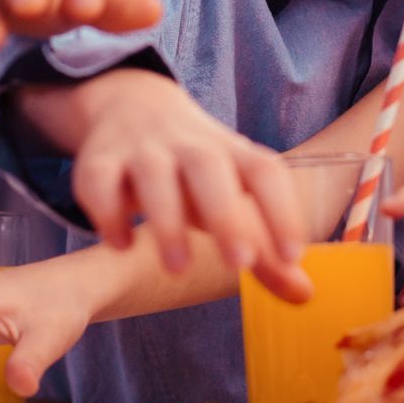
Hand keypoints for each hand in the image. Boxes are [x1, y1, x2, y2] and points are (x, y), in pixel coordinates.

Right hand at [49, 71, 309, 299]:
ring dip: (166, 219)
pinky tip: (120, 246)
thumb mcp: (234, 199)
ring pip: (154, 172)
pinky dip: (108, 213)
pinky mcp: (100, 159)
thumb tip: (304, 295)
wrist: (135, 107)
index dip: (282, 211)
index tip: (293, 256)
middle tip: (240, 263)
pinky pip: (99, 179)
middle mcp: (190, 146)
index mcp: (233, 154)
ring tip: (177, 267)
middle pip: (210, 166)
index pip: (265, 172)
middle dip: (226, 213)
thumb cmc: (198, 172)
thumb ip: (263, 250)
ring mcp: (143, 149)